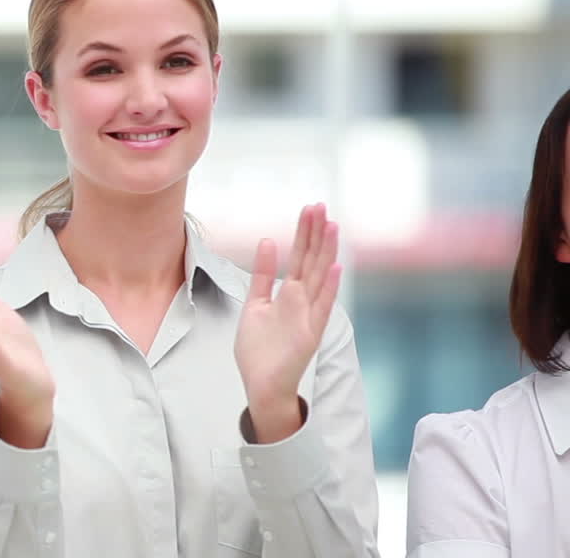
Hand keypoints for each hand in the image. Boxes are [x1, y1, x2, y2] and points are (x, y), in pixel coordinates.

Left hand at [234, 203, 341, 442]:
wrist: (262, 384)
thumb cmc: (259, 348)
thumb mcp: (255, 304)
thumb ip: (263, 276)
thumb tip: (268, 241)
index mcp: (289, 293)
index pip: (300, 256)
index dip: (305, 232)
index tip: (310, 208)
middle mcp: (303, 301)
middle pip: (312, 260)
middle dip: (316, 234)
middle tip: (320, 206)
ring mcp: (308, 316)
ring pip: (320, 277)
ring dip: (326, 252)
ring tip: (332, 226)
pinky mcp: (310, 333)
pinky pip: (321, 307)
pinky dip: (329, 288)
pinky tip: (336, 268)